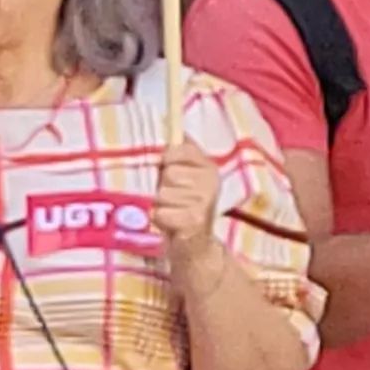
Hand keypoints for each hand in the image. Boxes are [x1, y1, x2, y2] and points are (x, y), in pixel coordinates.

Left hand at [151, 133, 224, 274]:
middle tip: (167, 198)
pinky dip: (159, 219)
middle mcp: (211, 180)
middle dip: (160, 186)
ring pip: (162, 193)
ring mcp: (205, 200)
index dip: (164, 160)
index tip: (164, 170)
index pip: (178, 148)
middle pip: (168, 172)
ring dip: (158, 204)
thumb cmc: (181, 207)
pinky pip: (161, 212)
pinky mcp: (195, 220)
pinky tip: (168, 223)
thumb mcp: (182, 177)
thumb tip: (162, 122)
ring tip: (168, 211)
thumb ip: (175, 153)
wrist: (194, 247)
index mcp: (208, 166)